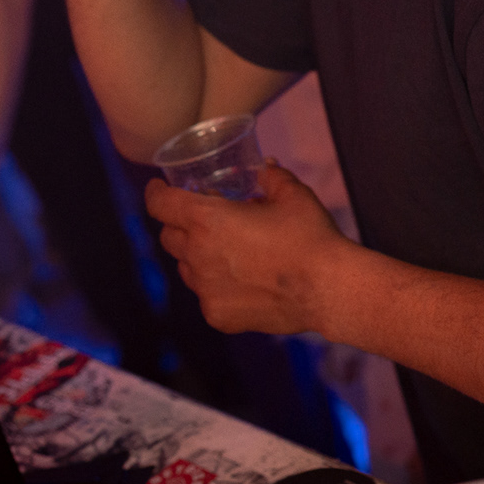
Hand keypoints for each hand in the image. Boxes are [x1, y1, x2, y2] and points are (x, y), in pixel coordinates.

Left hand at [144, 162, 348, 335]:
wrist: (327, 288)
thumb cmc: (308, 235)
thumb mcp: (292, 194)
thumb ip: (272, 177)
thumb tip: (265, 167)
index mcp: (207, 221)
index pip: (161, 205)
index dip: (156, 193)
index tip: (158, 188)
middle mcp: (197, 256)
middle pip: (169, 237)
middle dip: (178, 224)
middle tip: (201, 219)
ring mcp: (205, 290)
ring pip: (187, 268)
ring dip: (197, 255)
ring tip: (226, 251)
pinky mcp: (218, 316)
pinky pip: (206, 295)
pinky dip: (217, 284)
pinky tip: (243, 280)